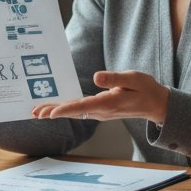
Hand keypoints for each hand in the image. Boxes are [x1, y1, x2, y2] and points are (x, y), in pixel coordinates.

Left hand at [32, 70, 169, 125]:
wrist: (156, 104)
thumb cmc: (145, 89)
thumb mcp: (133, 78)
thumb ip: (115, 78)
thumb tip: (95, 76)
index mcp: (108, 103)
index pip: (82, 106)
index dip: (65, 110)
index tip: (50, 113)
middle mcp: (102, 111)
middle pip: (73, 112)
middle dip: (53, 111)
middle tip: (35, 112)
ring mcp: (101, 112)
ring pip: (75, 113)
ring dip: (56, 111)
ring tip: (38, 111)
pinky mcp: (101, 110)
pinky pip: (79, 111)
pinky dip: (66, 110)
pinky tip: (56, 109)